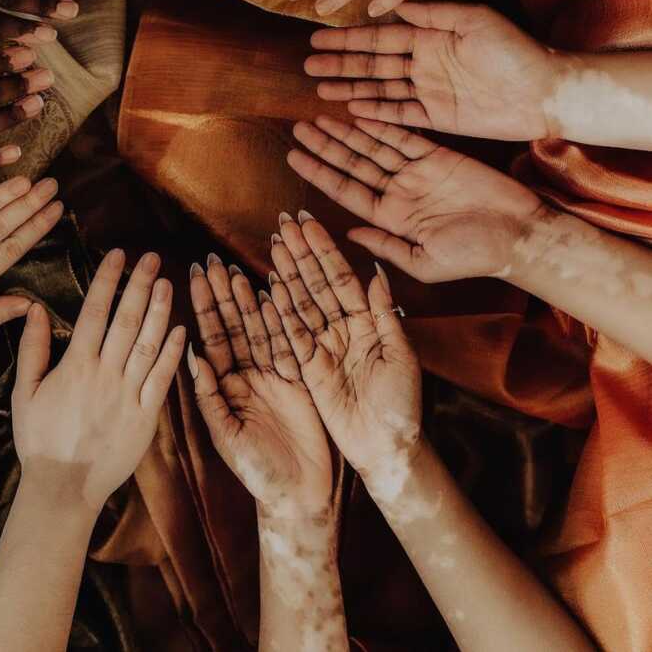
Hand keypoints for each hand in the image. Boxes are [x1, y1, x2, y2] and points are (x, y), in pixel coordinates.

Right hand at [12, 250, 185, 513]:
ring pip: (147, 344)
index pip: (94, 312)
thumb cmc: (39, 440)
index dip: (108, 280)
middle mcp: (104, 375)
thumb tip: (34, 308)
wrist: (62, 489)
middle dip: (140, 285)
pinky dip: (171, 353)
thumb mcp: (24, 392)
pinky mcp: (145, 418)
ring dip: (160, 311)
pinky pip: (161, 380)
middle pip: (126, 321)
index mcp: (75, 366)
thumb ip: (32, 348)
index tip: (118, 255)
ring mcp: (127, 396)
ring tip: (168, 282)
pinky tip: (180, 330)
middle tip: (152, 258)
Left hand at [188, 255, 332, 517]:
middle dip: (224, 293)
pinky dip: (284, 318)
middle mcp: (247, 375)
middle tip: (213, 259)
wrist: (299, 497)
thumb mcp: (228, 436)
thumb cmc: (257, 473)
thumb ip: (210, 398)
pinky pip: (291, 343)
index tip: (193, 275)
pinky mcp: (300, 379)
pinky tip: (276, 292)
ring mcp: (274, 374)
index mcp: (224, 387)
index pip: (212, 338)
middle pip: (235, 325)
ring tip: (238, 267)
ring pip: (260, 328)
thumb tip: (192, 357)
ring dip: (250, 298)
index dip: (204, 307)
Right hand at [267, 213, 420, 481]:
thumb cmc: (402, 406)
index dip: (325, 249)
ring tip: (273, 244)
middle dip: (301, 252)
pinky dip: (278, 312)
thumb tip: (375, 273)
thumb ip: (385, 314)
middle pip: (316, 283)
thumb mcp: (401, 356)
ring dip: (287, 273)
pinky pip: (290, 335)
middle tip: (283, 222)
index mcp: (367, 322)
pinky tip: (267, 288)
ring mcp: (322, 347)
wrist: (387, 449)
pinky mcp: (307, 369)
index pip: (341, 277)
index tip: (309, 222)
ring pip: (301, 302)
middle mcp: (342, 329)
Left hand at [288, 116, 543, 279]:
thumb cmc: (475, 256)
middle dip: (325, 147)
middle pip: (353, 165)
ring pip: (373, 147)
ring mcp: (418, 173)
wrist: (520, 235)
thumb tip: (349, 233)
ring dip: (347, 133)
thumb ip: (386, 246)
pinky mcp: (440, 155)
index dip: (319, 174)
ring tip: (318, 116)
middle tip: (298, 128)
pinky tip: (359, 112)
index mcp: (392, 219)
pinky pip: (404, 136)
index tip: (293, 158)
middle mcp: (400, 193)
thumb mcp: (425, 261)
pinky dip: (382, 124)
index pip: (346, 191)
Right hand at [306, 3, 556, 140]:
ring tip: (320, 87)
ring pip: (379, 89)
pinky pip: (398, 114)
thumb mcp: (474, 20)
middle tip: (307, 65)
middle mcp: (424, 63)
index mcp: (431, 37)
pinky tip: (350, 109)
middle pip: (373, 64)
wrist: (544, 91)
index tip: (319, 38)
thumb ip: (433, 14)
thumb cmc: (514, 51)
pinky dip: (374, 112)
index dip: (349, 39)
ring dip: (350, 88)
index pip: (381, 37)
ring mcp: (429, 91)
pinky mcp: (437, 118)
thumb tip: (394, 5)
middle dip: (340, 64)